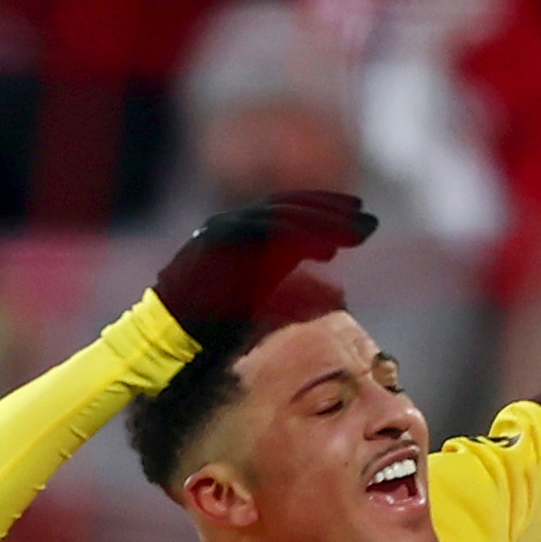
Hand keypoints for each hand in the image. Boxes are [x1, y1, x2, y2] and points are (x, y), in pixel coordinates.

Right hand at [149, 190, 375, 357]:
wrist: (170, 335)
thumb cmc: (211, 322)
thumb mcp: (257, 291)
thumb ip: (285, 271)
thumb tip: (326, 270)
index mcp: (243, 232)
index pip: (290, 209)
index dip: (325, 207)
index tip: (358, 212)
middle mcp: (235, 224)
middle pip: (292, 207)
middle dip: (333, 211)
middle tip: (369, 220)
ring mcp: (226, 231)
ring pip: (285, 217)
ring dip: (325, 224)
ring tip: (358, 234)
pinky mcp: (221, 245)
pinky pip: (268, 236)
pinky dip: (300, 240)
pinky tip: (328, 251)